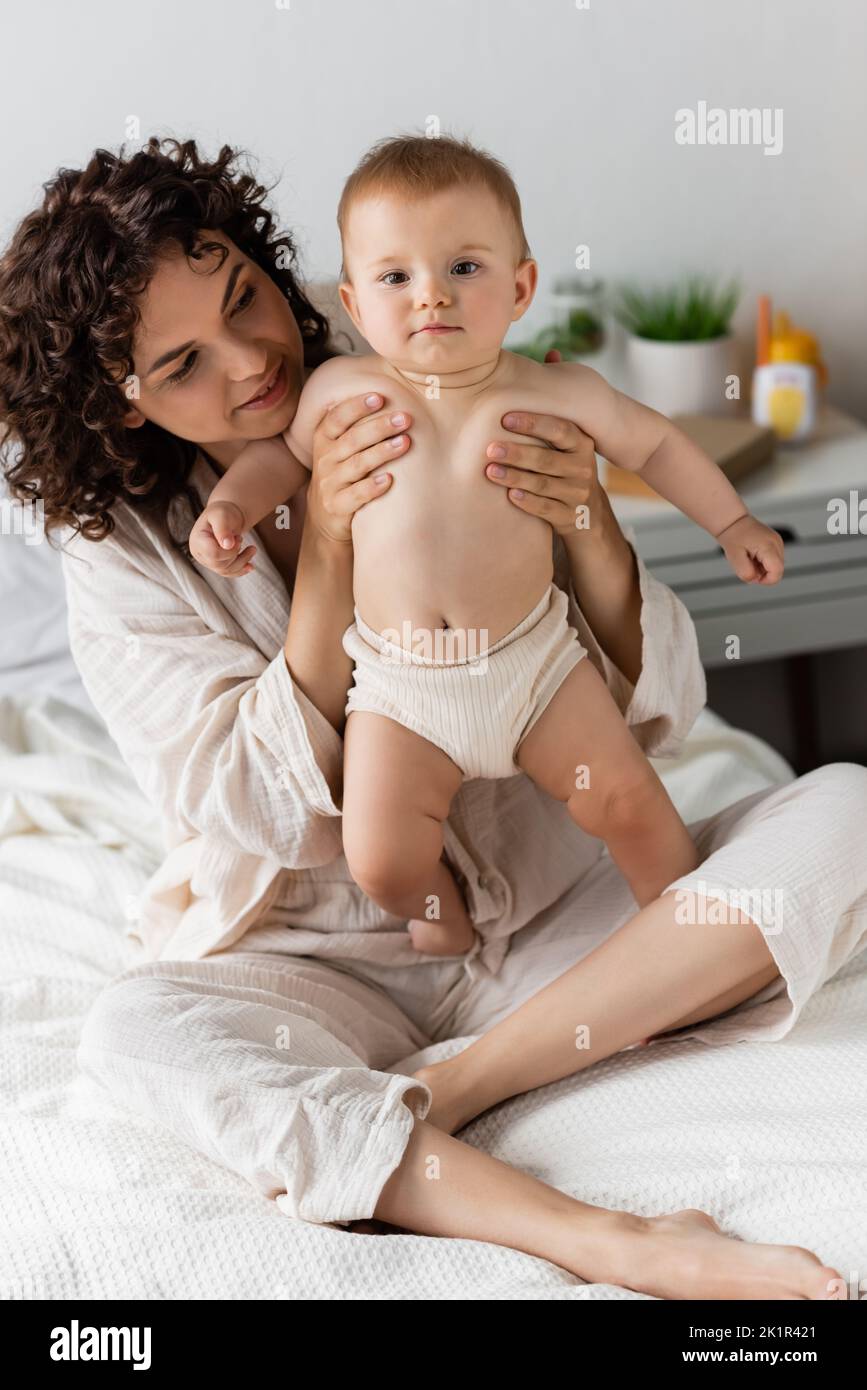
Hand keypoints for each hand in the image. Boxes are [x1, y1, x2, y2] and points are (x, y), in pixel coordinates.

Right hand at [189, 501, 256, 576]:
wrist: (224, 516)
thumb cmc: (222, 513)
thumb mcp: (222, 515)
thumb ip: (223, 529)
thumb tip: (227, 545)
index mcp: (197, 540)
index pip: (214, 554)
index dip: (230, 550)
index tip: (238, 538)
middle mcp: (199, 553)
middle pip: (220, 564)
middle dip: (236, 554)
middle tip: (241, 539)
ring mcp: (206, 561)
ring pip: (226, 570)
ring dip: (243, 561)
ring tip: (253, 549)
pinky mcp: (215, 565)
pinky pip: (228, 573)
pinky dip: (241, 570)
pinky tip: (250, 565)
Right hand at [308, 391, 410, 543]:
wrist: (325, 516)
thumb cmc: (342, 472)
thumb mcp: (339, 447)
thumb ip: (355, 425)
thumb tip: (387, 393)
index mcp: (324, 439)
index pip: (337, 417)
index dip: (357, 406)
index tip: (380, 396)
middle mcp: (325, 459)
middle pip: (352, 439)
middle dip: (380, 426)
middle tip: (405, 418)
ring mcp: (330, 483)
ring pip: (357, 465)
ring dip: (382, 452)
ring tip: (405, 443)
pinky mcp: (336, 506)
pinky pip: (356, 495)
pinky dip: (372, 487)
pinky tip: (389, 480)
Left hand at [484, 351, 602, 535]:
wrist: (586, 513)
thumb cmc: (565, 463)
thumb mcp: (568, 433)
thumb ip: (558, 397)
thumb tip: (552, 353)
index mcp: (581, 442)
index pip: (559, 429)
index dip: (534, 422)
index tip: (505, 417)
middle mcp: (583, 467)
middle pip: (548, 458)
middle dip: (518, 452)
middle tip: (489, 446)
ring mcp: (577, 493)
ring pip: (543, 485)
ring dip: (515, 477)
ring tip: (489, 470)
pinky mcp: (568, 516)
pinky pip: (546, 509)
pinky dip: (528, 503)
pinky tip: (509, 496)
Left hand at [716, 514, 784, 584]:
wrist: (734, 522)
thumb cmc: (733, 538)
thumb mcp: (734, 558)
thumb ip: (745, 572)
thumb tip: (756, 579)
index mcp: (768, 546)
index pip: (777, 572)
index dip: (766, 580)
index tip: (752, 576)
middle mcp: (777, 543)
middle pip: (777, 570)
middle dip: (762, 574)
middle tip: (748, 564)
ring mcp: (778, 542)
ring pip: (776, 566)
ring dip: (762, 568)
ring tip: (750, 558)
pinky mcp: (776, 543)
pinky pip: (773, 560)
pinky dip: (763, 562)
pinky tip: (754, 555)